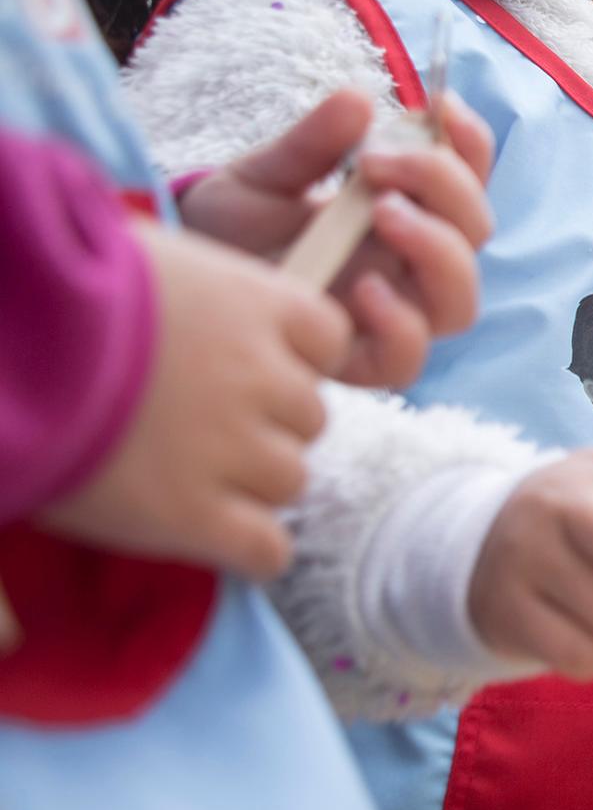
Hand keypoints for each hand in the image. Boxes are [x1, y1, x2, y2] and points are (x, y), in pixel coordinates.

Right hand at [37, 228, 349, 579]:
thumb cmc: (49, 288)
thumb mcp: (136, 258)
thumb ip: (198, 294)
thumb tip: (207, 314)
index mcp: (253, 302)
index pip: (327, 339)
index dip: (289, 359)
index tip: (243, 368)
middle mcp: (259, 375)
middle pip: (308, 416)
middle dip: (264, 424)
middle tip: (193, 426)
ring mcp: (233, 447)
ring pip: (290, 481)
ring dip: (249, 484)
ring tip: (178, 473)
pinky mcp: (194, 515)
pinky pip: (268, 550)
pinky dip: (248, 549)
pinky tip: (202, 531)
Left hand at [178, 88, 495, 388]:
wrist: (186, 283)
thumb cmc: (234, 229)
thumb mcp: (265, 175)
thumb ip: (311, 144)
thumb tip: (357, 101)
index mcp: (405, 215)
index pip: (467, 182)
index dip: (471, 145)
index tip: (442, 105)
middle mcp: (409, 267)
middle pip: (475, 236)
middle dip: (445, 188)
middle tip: (377, 161)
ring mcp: (389, 316)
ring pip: (458, 302)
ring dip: (438, 250)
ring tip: (383, 212)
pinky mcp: (354, 360)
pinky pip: (405, 361)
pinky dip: (400, 325)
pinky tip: (364, 288)